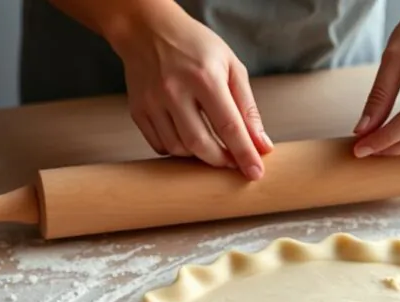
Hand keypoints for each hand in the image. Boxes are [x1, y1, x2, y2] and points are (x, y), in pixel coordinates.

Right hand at [107, 5, 272, 179]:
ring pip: (178, 149)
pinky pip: (160, 145)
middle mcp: (174, 90)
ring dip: (198, 155)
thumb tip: (261, 144)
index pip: (229, 126)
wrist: (148, 30)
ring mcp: (152, 102)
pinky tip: (186, 137)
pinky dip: (177, 149)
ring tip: (210, 144)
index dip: (244, 153)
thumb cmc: (194, 45)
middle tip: (232, 161)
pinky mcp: (138, 111)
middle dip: (221, 160)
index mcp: (204, 76)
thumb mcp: (230, 66)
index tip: (255, 172)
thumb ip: (247, 107)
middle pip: (200, 144)